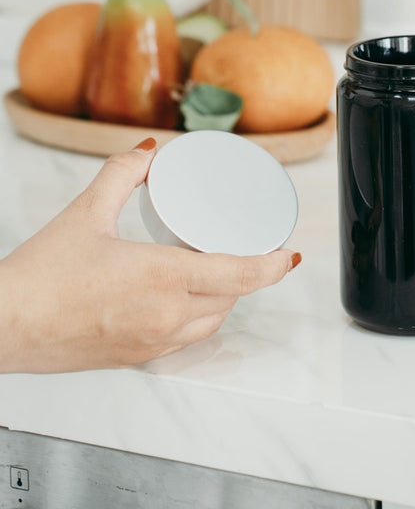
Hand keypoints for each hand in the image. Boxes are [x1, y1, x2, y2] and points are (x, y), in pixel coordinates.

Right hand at [0, 140, 299, 372]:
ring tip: (222, 269)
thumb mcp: (86, 213)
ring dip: (227, 296)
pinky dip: (201, 316)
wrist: (1, 329)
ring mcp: (154, 342)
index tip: (291, 254)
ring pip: (214, 320)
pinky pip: (188, 338)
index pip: (243, 275)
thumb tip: (150, 151)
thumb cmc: (39, 279)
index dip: (275, 265)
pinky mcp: (137, 357)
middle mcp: (167, 316)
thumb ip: (122, 174)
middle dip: (251, 274)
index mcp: (163, 279)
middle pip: (235, 296)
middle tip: (255, 250)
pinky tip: (187, 299)